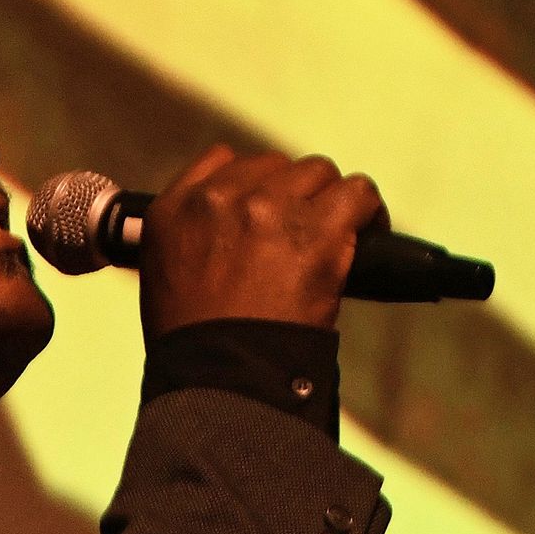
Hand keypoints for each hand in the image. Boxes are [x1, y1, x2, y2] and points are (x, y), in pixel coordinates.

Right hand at [133, 145, 384, 334]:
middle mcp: (221, 196)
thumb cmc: (192, 340)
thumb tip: (231, 227)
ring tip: (339, 231)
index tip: (267, 212)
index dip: (253, 184)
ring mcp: (270, 208)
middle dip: (292, 194)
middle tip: (303, 232)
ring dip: (329, 200)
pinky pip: (357, 192)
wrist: (220, 373)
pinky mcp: (317, 229)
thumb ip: (191, 232)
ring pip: (318, 173)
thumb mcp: (163, 270)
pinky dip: (368, 209)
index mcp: (178, 206)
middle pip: (276, 166)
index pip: (224, 160)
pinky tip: (371, 229)